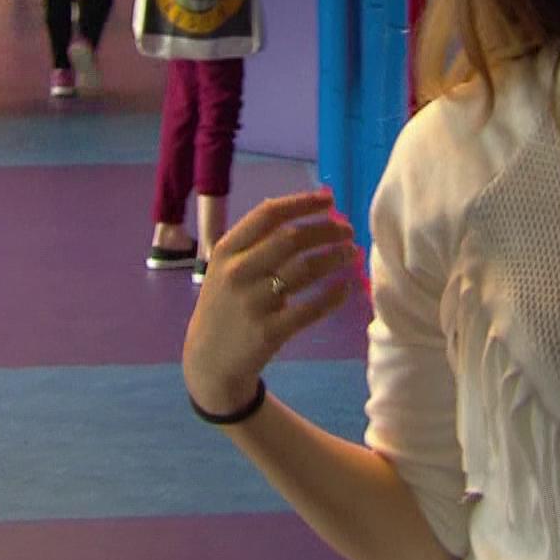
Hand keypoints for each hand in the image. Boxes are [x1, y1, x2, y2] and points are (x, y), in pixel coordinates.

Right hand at [182, 190, 361, 414]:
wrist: (208, 360)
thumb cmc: (224, 306)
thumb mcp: (224, 269)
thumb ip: (254, 243)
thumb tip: (302, 210)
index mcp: (226, 251)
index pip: (268, 215)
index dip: (302, 203)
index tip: (329, 199)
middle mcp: (237, 272)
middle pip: (291, 238)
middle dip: (326, 229)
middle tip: (347, 230)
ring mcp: (253, 303)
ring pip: (304, 269)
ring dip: (334, 257)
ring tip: (351, 253)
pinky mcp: (269, 331)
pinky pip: (310, 308)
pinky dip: (333, 296)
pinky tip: (345, 288)